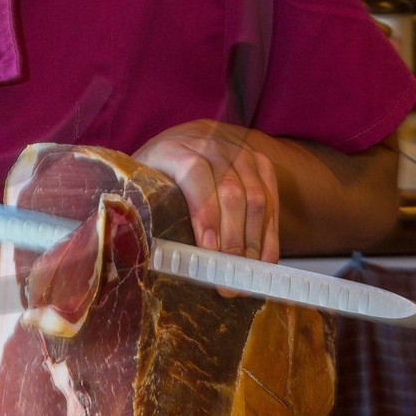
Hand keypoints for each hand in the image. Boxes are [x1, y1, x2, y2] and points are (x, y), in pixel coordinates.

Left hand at [133, 120, 278, 263]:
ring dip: (254, 241)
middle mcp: (211, 146)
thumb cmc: (158, 173)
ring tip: (245, 274)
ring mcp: (240, 153)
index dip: (205, 212)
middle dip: (232, 239)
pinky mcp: (261, 164)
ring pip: (256, 198)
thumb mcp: (142, 185)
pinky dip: (269, 233)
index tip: (209, 248)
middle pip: (231, 192)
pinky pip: (272, 200)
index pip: (195, 174)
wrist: (184, 140)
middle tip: (228, 276)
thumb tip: (149, 254)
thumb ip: (144, 209)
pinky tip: (263, 259)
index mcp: (174, 149)